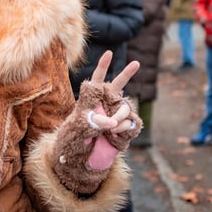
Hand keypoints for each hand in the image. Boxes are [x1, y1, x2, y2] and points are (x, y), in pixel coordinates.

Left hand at [52, 51, 141, 194]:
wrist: (83, 158)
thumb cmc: (74, 139)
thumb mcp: (77, 129)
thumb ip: (92, 121)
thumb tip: (109, 121)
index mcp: (91, 100)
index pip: (97, 80)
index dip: (103, 66)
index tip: (108, 52)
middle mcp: (106, 104)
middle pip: (118, 85)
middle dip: (127, 73)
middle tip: (136, 63)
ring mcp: (117, 115)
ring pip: (125, 109)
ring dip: (119, 119)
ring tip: (110, 129)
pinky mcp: (126, 128)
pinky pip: (132, 124)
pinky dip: (125, 130)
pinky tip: (116, 135)